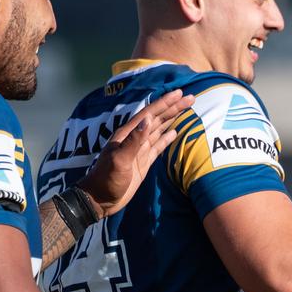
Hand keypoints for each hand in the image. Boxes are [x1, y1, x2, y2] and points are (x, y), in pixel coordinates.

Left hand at [77, 89, 195, 215]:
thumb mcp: (120, 160)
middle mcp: (135, 138)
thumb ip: (134, 141)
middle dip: (173, 107)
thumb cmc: (107, 180)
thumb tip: (148, 120)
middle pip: (157, 118)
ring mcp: (140, 150)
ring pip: (159, 129)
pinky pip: (158, 146)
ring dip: (172, 118)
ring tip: (186, 108)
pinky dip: (167, 138)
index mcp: (128, 134)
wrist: (100, 199)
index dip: (165, 103)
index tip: (179, 93)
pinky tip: (175, 131)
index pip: (149, 114)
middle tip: (191, 98)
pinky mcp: (143, 161)